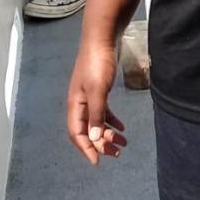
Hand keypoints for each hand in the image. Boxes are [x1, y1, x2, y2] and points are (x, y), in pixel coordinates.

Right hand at [66, 38, 126, 164]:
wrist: (103, 38)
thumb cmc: (98, 63)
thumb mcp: (98, 90)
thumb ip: (96, 114)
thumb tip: (94, 139)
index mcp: (75, 105)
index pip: (77, 134)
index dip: (86, 149)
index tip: (98, 162)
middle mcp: (80, 103)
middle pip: (88, 131)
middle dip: (101, 144)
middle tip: (117, 153)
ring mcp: (89, 96)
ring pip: (97, 122)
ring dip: (108, 134)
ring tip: (123, 144)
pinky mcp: (99, 89)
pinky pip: (103, 111)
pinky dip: (111, 121)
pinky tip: (122, 127)